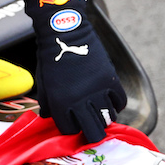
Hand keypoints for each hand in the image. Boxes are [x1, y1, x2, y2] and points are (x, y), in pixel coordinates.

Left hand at [34, 26, 126, 141]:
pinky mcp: (110, 79)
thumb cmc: (51, 57)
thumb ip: (47, 103)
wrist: (66, 32)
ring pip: (109, 119)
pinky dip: (117, 104)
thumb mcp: (44, 83)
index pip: (70, 130)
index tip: (73, 122)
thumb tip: (49, 117)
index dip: (72, 128)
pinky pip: (120, 102)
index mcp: (61, 103)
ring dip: (104, 118)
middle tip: (92, 127)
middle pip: (94, 132)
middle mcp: (80, 101)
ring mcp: (97, 90)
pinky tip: (110, 101)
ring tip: (100, 113)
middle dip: (93, 133)